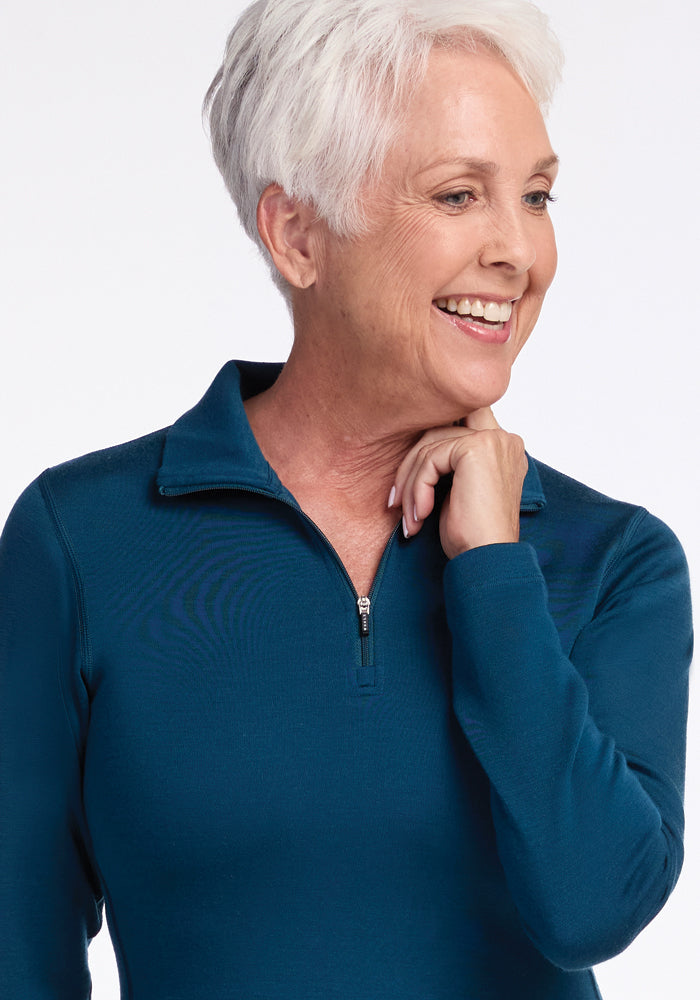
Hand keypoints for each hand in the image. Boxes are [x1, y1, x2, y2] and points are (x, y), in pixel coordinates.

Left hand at [389, 408, 526, 558]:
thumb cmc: (472, 535)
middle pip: (438, 431)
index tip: (407, 481)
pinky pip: (430, 459)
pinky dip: (417, 489)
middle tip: (397, 501)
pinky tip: (420, 516)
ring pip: (429, 446)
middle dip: (411, 465)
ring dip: (410, 483)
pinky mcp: (476, 449)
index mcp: (502, 447)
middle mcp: (503, 438)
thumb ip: (447, 462)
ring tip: (409, 517)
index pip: (456, 422)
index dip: (427, 444)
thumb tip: (413, 448)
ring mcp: (492, 441)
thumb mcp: (456, 490)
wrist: (487, 561)